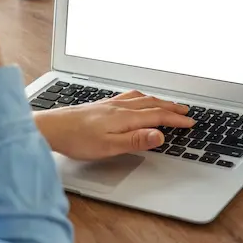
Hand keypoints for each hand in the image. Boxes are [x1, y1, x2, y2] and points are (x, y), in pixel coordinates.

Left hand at [34, 91, 194, 160]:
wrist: (51, 127)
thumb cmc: (76, 139)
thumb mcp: (109, 146)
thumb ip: (135, 140)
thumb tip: (159, 135)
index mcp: (124, 117)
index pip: (157, 116)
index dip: (175, 119)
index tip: (190, 122)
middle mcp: (119, 107)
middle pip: (152, 104)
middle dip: (171, 107)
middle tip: (186, 110)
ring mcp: (110, 104)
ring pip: (141, 98)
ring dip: (158, 100)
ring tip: (168, 103)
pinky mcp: (102, 104)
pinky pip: (130, 97)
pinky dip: (143, 97)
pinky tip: (138, 99)